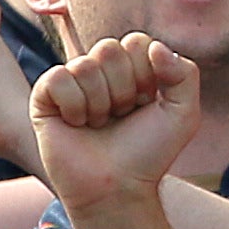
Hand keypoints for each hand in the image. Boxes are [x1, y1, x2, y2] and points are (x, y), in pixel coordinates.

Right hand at [27, 33, 206, 218]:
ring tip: (100, 124)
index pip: (137, 42)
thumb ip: (185, 73)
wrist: (118, 187)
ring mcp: (71, 82)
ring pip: (85, 65)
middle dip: (123, 88)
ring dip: (100, 103)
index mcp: (131, 68)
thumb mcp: (184, 113)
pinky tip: (77, 124)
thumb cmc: (149, 152)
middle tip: (122, 115)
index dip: (147, 75)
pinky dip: (74, 105)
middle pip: (109, 48)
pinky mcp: (44, 97)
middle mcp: (99, 71)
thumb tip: (155, 46)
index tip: (147, 103)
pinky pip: (58, 77)